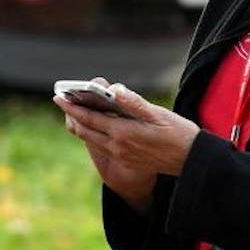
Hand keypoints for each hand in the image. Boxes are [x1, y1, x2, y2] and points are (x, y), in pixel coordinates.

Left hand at [55, 79, 199, 212]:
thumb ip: (134, 102)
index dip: (72, 107)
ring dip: (80, 126)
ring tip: (73, 112)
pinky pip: (100, 147)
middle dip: (71, 116)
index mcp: (123, 133)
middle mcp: (117, 147)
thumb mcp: (158, 114)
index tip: (58, 97)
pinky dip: (91, 135)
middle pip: (85, 130)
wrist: (191, 161)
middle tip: (61, 101)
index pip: (89, 118)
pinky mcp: (126, 160)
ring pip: (91, 140)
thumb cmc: (178, 133)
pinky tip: (93, 126)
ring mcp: (120, 155)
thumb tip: (114, 89)